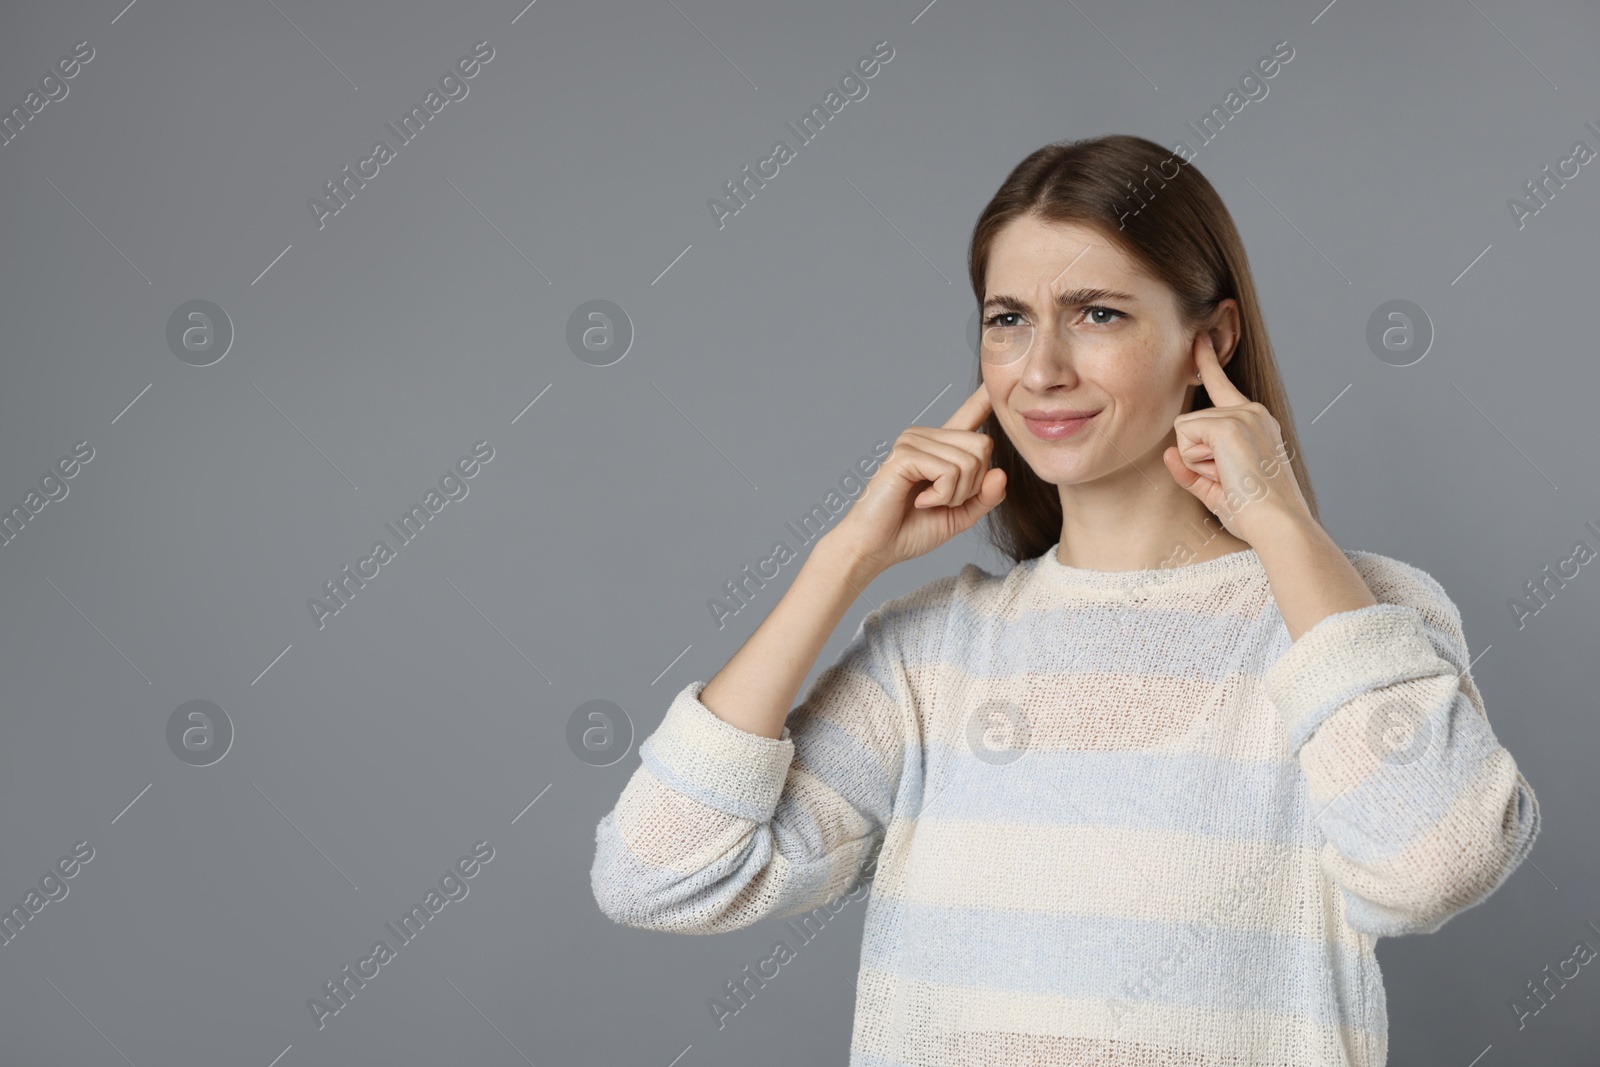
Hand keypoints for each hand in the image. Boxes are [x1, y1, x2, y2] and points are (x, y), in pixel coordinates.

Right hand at [828, 383, 1007, 574]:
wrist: (875, 548)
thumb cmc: (910, 530)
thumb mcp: (960, 515)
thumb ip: (985, 496)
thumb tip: (1001, 472)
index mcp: (940, 447)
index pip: (970, 414)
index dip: (985, 395)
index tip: (997, 366)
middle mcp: (927, 436)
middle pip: (983, 446)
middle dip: (973, 485)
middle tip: (943, 501)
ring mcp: (914, 441)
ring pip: (970, 461)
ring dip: (956, 494)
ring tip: (928, 503)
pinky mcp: (905, 453)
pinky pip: (950, 471)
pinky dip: (943, 495)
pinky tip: (919, 501)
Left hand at [1161, 333, 1312, 545]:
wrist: (1277, 524)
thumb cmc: (1254, 514)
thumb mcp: (1216, 491)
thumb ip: (1189, 472)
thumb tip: (1165, 455)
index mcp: (1254, 422)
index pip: (1222, 385)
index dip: (1208, 361)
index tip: (1199, 337)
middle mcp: (1251, 411)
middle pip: (1189, 424)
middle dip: (1195, 458)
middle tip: (1228, 479)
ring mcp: (1241, 415)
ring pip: (1184, 431)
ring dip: (1197, 462)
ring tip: (1229, 476)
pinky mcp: (1229, 425)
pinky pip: (1185, 437)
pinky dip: (1196, 460)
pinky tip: (1224, 471)